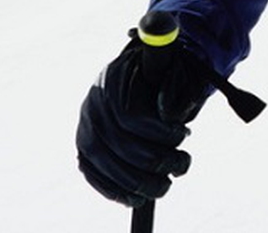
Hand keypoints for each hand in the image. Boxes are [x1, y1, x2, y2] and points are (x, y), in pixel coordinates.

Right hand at [76, 14, 212, 206]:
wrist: (135, 76)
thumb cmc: (158, 76)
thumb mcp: (170, 70)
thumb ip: (174, 86)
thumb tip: (172, 115)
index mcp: (113, 80)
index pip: (131, 117)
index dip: (160, 133)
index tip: (184, 135)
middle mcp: (93, 105)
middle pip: (121, 145)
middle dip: (157, 162)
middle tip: (182, 164)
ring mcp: (85, 129)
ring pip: (107, 165)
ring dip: (141, 183)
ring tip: (166, 183)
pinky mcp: (83, 150)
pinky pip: (94, 177)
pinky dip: (116, 192)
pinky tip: (138, 198)